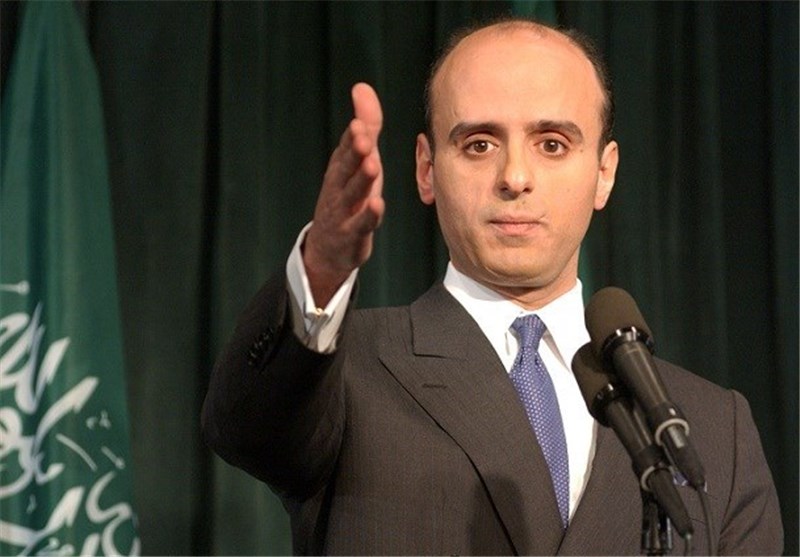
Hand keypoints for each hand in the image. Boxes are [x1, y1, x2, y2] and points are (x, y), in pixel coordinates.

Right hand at [303, 83, 384, 306]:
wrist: (329, 248)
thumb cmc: (350, 196)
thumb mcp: (359, 160)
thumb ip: (366, 126)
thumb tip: (362, 87)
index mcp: (340, 167)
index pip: (345, 148)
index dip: (353, 136)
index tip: (360, 123)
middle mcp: (338, 187)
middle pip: (345, 168)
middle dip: (354, 153)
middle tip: (364, 137)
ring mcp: (343, 211)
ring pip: (353, 194)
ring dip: (362, 180)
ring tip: (373, 165)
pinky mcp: (352, 234)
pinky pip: (361, 224)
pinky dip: (369, 215)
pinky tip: (378, 205)